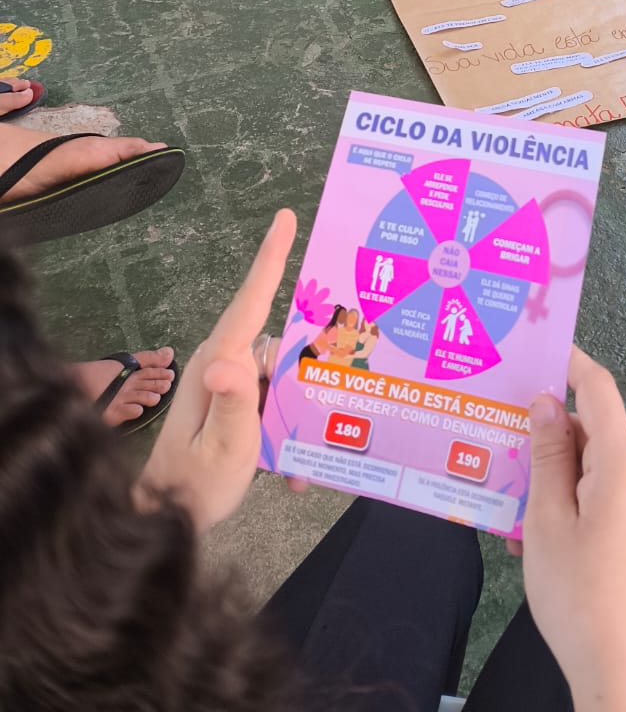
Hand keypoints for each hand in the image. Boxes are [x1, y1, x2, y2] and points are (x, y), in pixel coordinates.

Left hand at [137, 209, 297, 532]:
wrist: (164, 523)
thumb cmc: (192, 486)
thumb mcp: (223, 449)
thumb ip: (233, 404)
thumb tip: (228, 361)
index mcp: (218, 363)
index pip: (250, 302)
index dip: (270, 259)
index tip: (286, 218)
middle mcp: (222, 365)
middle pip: (279, 343)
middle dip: (311, 363)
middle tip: (345, 373)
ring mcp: (228, 384)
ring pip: (281, 377)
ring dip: (300, 412)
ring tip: (313, 448)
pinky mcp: (235, 404)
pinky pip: (273, 403)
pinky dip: (287, 434)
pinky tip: (293, 473)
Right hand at [520, 347, 625, 709]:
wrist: (620, 665)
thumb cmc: (577, 592)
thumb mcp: (545, 520)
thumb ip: (546, 455)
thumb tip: (546, 404)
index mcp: (625, 462)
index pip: (597, 390)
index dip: (569, 364)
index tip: (539, 347)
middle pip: (594, 431)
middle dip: (548, 437)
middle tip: (500, 444)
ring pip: (596, 466)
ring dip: (556, 477)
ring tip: (512, 512)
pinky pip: (609, 494)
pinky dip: (575, 501)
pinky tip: (539, 537)